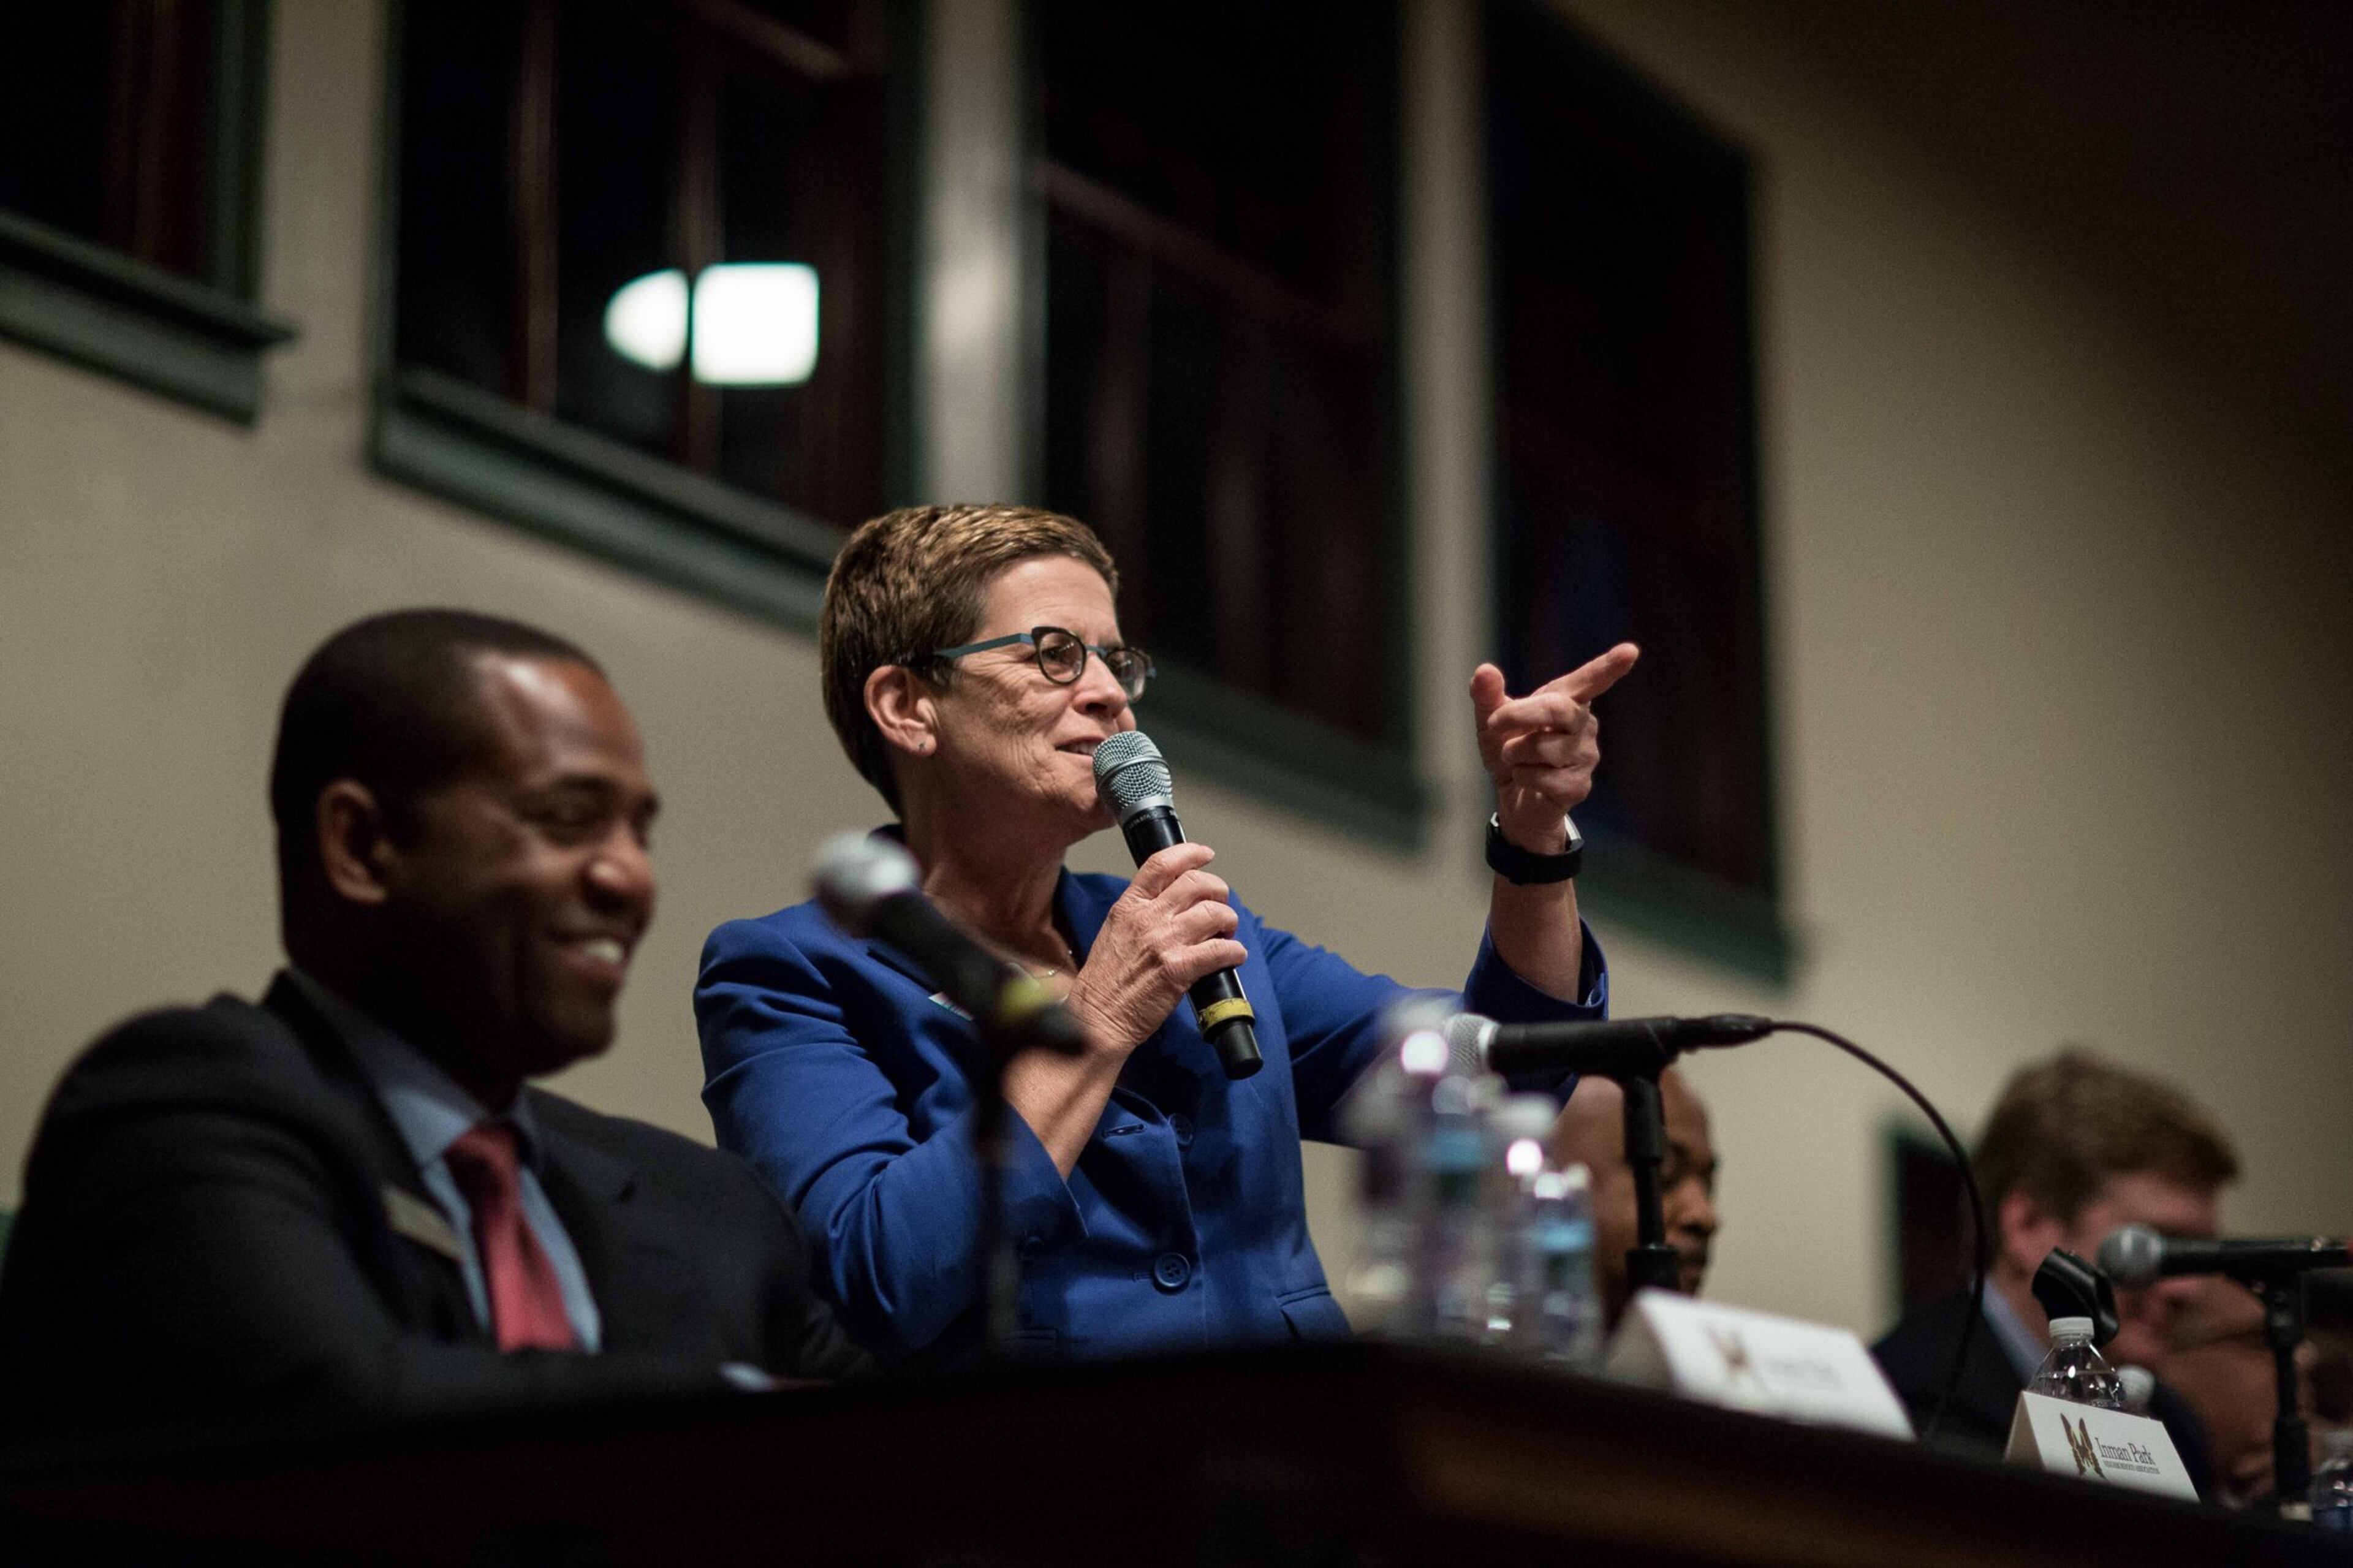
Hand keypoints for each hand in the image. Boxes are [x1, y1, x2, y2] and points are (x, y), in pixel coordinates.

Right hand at [1065, 842, 1246, 1055]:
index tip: (1205, 854)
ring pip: (1214, 913)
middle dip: (1218, 890)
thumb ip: (1141, 913)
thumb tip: (1175, 902)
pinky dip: (1235, 952)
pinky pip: (1220, 950)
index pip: (1161, 864)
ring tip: (1227, 933)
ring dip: (1229, 921)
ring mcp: (1163, 942)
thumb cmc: (1105, 982)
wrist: (1097, 1018)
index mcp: (1129, 906)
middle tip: (1221, 905)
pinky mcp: (1178, 970)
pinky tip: (1234, 957)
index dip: (1189, 853)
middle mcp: (1147, 918)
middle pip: (1196, 883)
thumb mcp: (1114, 932)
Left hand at [1471, 644, 1638, 853]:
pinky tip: (1526, 779)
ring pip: (1542, 746)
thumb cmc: (1510, 750)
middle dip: (1519, 715)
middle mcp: (1583, 725)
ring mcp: (1585, 756)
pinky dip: (1521, 777)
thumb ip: (1488, 696)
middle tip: (1494, 723)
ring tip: (1515, 758)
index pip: (1590, 681)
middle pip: (1558, 709)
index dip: (1609, 667)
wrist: (1513, 796)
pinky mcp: (1579, 786)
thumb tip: (1484, 671)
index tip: (1629, 651)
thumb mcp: (1491, 721)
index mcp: (1567, 701)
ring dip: (1513, 753)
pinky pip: (1541, 777)